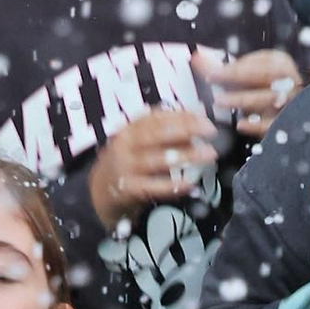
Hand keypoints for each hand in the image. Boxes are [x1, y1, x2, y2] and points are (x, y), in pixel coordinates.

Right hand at [88, 107, 218, 223]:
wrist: (99, 192)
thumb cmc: (127, 164)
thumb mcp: (137, 143)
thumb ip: (161, 134)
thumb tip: (195, 124)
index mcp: (129, 129)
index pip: (156, 117)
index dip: (181, 115)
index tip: (204, 116)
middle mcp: (125, 145)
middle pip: (157, 134)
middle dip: (186, 130)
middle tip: (210, 131)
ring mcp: (126, 167)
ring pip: (158, 159)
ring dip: (186, 156)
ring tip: (209, 154)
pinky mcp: (128, 188)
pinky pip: (153, 186)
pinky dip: (173, 186)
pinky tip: (190, 184)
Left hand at [197, 46, 299, 137]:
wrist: (286, 113)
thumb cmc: (259, 89)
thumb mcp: (243, 75)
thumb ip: (220, 67)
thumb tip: (196, 58)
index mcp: (280, 64)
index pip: (261, 60)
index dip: (236, 65)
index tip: (213, 70)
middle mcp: (289, 81)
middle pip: (268, 74)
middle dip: (240, 75)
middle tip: (212, 78)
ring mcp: (291, 103)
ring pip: (271, 98)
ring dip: (244, 99)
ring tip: (220, 101)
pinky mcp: (288, 124)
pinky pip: (275, 124)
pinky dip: (257, 125)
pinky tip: (240, 125)